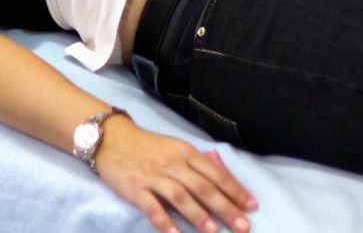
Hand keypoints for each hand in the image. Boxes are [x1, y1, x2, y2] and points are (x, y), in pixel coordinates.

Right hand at [94, 116, 257, 232]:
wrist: (112, 139)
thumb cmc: (149, 147)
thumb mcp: (176, 149)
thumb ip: (196, 165)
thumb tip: (222, 185)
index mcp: (185, 153)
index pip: (215, 173)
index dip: (234, 190)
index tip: (251, 206)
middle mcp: (172, 164)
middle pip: (202, 187)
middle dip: (225, 208)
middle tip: (242, 226)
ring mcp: (153, 176)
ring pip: (180, 196)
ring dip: (198, 215)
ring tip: (213, 232)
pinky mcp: (135, 188)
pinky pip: (151, 206)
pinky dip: (164, 221)